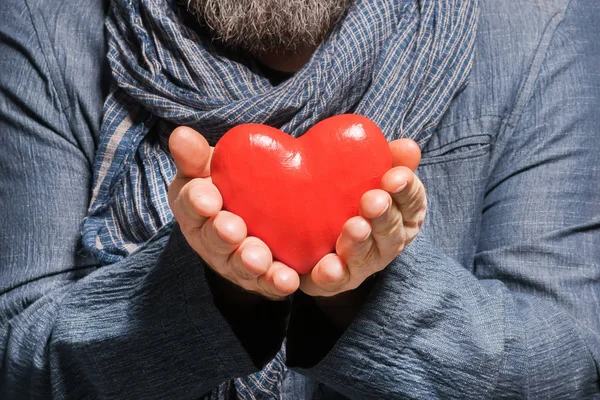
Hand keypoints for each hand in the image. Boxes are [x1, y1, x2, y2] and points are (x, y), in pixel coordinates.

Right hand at [168, 126, 299, 299]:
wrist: (254, 210)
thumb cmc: (227, 185)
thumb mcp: (209, 168)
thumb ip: (196, 156)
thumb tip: (180, 135)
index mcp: (195, 208)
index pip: (190, 203)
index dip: (197, 201)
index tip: (207, 198)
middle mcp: (210, 240)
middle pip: (213, 239)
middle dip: (221, 235)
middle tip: (232, 230)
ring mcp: (233, 262)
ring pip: (239, 265)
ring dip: (248, 262)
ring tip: (259, 260)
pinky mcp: (259, 279)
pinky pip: (267, 283)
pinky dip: (276, 282)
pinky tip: (288, 280)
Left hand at [300, 138, 426, 296]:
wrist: (316, 241)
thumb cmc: (351, 199)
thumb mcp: (369, 176)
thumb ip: (387, 160)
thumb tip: (408, 146)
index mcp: (402, 215)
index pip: (413, 202)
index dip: (407, 190)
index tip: (395, 177)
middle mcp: (388, 243)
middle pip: (392, 232)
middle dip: (384, 216)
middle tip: (372, 201)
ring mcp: (364, 265)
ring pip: (366, 257)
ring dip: (361, 243)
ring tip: (353, 228)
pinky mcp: (336, 280)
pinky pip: (336, 280)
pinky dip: (333, 274)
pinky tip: (327, 267)